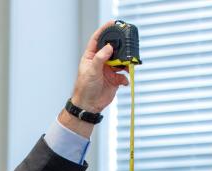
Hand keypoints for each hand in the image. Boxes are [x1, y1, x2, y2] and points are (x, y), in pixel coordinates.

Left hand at [61, 21, 130, 137]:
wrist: (89, 106)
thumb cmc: (84, 88)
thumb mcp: (92, 71)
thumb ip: (100, 58)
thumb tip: (109, 47)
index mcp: (91, 57)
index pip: (97, 40)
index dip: (104, 30)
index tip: (111, 23)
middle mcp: (100, 61)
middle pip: (112, 49)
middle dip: (119, 48)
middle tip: (125, 46)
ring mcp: (108, 70)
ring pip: (120, 61)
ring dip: (125, 63)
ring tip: (127, 65)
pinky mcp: (114, 79)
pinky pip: (123, 75)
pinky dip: (125, 77)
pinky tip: (123, 81)